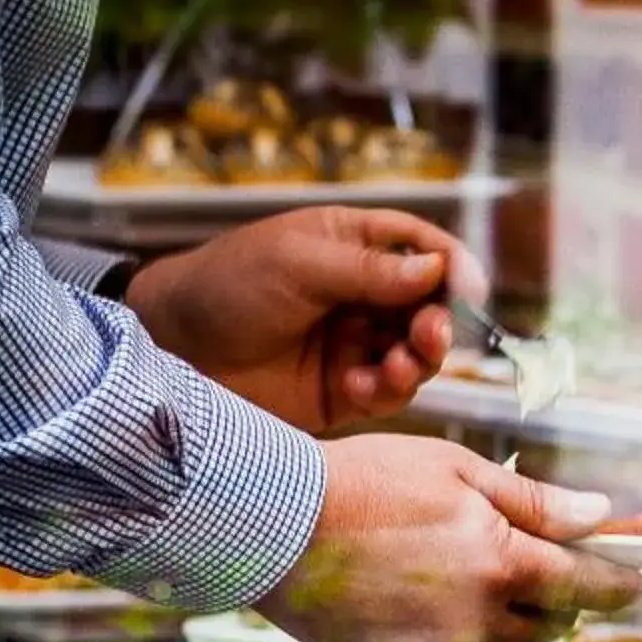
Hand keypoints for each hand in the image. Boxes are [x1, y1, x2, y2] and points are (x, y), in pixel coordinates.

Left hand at [124, 208, 480, 432]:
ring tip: (401, 364)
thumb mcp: (299, 263)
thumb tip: (435, 270)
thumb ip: (369, 270)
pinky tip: (361, 386)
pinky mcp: (341, 393)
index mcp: (353, 247)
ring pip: (416, 354)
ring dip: (420, 360)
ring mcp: (353, 346)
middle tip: (431, 334)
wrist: (173, 347)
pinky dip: (387, 391)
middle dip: (440, 322)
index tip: (468, 289)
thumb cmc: (227, 286)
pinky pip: (387, 394)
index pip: (421, 249)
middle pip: (429, 307)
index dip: (451, 266)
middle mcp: (362, 296)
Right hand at [258, 437, 641, 641]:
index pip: (586, 587)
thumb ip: (535, 502)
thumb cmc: (367, 480)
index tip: (636, 583)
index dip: (617, 585)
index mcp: (502, 565)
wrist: (275, 523)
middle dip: (561, 599)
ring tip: (473, 567)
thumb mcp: (459, 471)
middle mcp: (477, 617)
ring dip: (506, 611)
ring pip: (498, 638)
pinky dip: (452, 621)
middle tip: (551, 567)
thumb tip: (599, 515)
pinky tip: (419, 584)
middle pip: (549, 624)